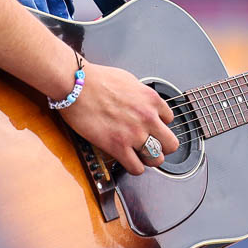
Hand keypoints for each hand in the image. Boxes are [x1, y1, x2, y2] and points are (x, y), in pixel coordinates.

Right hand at [55, 62, 178, 175]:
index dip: (159, 125)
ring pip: (156, 159)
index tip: (152, 127)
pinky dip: (134, 167)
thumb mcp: (129, 80)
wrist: (76, 85)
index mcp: (151, 100)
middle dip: (162, 146)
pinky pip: (137, 168)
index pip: (169, 120)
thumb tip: (141, 103)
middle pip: (171, 144)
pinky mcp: (117, 146)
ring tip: (139, 155)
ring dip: (149, 159)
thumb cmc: (97, 80)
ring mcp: (134, 134)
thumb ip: (140, 95)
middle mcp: (147, 118)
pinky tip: (128, 161)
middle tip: (152, 146)